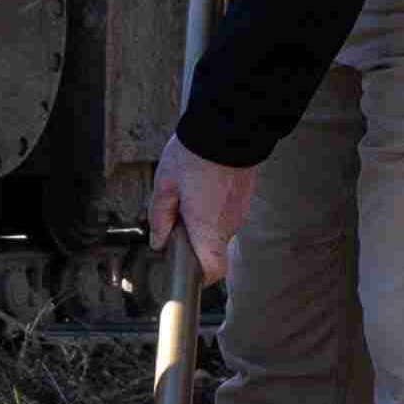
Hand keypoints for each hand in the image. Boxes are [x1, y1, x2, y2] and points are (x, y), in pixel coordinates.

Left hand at [148, 137, 250, 282]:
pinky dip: (214, 206)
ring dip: (203, 220)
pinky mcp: (245, 196)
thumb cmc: (195, 155)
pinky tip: (202, 185)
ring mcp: (240, 210)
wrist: (228, 127)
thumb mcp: (165, 185)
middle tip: (176, 218)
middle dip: (193, 239)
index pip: (213, 271)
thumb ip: (160, 217)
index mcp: (208, 228)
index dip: (200, 277)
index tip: (184, 269)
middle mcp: (229, 225)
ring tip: (188, 194)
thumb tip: (159, 241)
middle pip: (213, 248)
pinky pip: (227, 211)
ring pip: (219, 228)